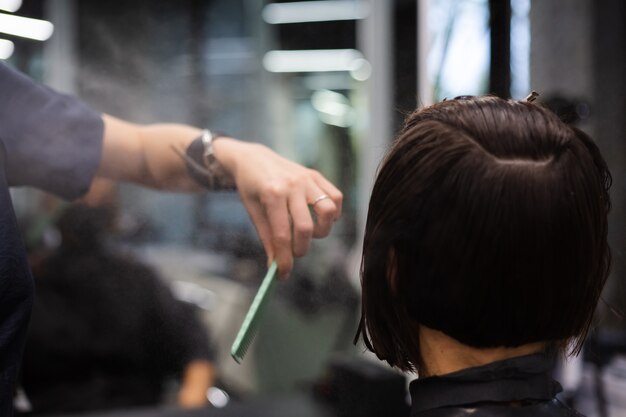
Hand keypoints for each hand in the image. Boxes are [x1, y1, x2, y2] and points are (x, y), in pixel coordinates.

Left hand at [214, 138, 342, 277]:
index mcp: (272, 194)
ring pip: (329, 211)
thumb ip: (267, 238)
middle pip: (306, 227)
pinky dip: (333, 213)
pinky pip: (336, 197)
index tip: (283, 274)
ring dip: (322, 230)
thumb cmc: (251, 187)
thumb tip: (276, 266)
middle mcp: (292, 185)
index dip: (284, 259)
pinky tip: (320, 218)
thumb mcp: (253, 212)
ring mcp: (307, 178)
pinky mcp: (316, 175)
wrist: (253, 158)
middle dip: (301, 248)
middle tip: (294, 252)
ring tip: (309, 233)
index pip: (282, 235)